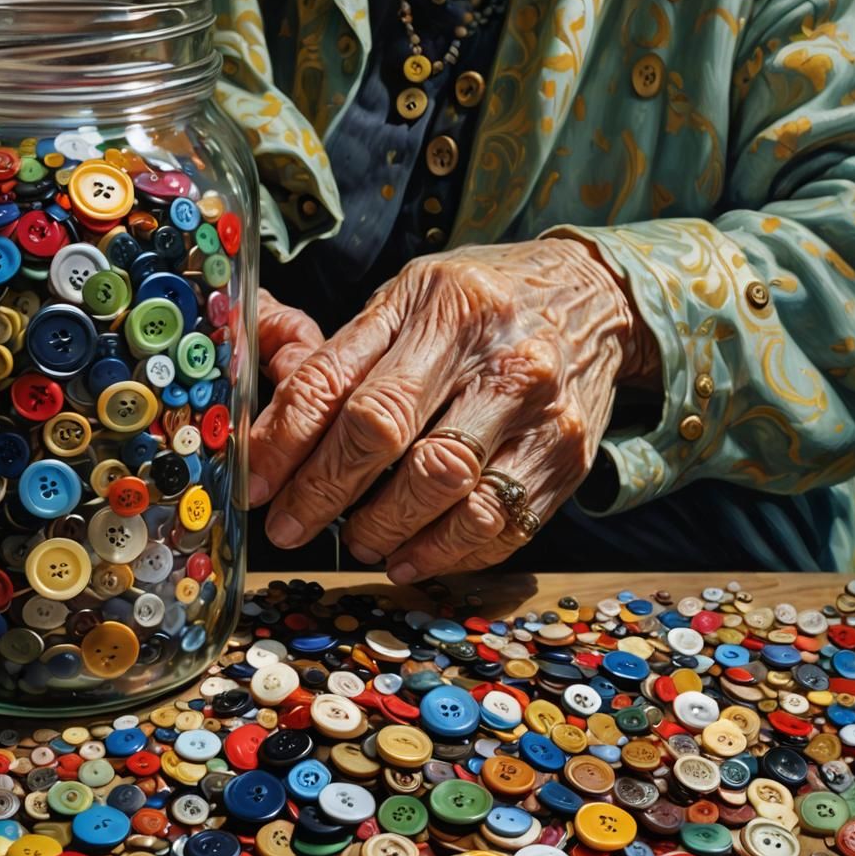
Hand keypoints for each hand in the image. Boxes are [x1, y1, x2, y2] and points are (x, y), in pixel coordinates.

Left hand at [248, 239, 659, 580]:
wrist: (595, 302)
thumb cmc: (482, 304)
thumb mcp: (410, 298)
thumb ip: (344, 357)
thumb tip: (272, 433)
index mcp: (441, 304)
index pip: (343, 386)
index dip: (288, 444)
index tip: (259, 486)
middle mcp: (496, 354)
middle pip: (389, 441)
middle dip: (325, 496)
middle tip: (292, 528)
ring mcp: (540, 410)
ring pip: (447, 494)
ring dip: (386, 532)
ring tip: (359, 542)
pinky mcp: (569, 456)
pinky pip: (499, 526)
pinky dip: (445, 555)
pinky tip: (411, 557)